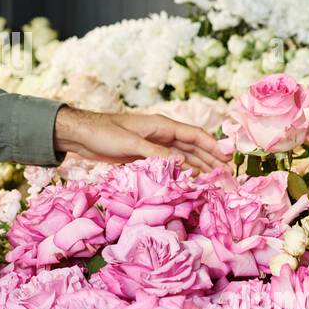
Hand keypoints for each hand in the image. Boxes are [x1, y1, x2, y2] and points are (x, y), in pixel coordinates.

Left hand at [52, 105, 228, 173]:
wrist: (81, 135)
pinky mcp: (144, 157)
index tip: (228, 159)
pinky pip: (168, 165)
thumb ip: (156, 154)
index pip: (194, 135)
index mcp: (161, 126)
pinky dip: (180, 173)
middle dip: (211, 160)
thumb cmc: (104, 134)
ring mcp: (153, 146)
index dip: (213, 146)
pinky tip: (189, 183)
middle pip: (193, 148)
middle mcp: (161, 135)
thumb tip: (182, 165)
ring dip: (198, 168)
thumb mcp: (131, 144)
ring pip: (182, 158)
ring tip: (214, 181)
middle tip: (227, 175)